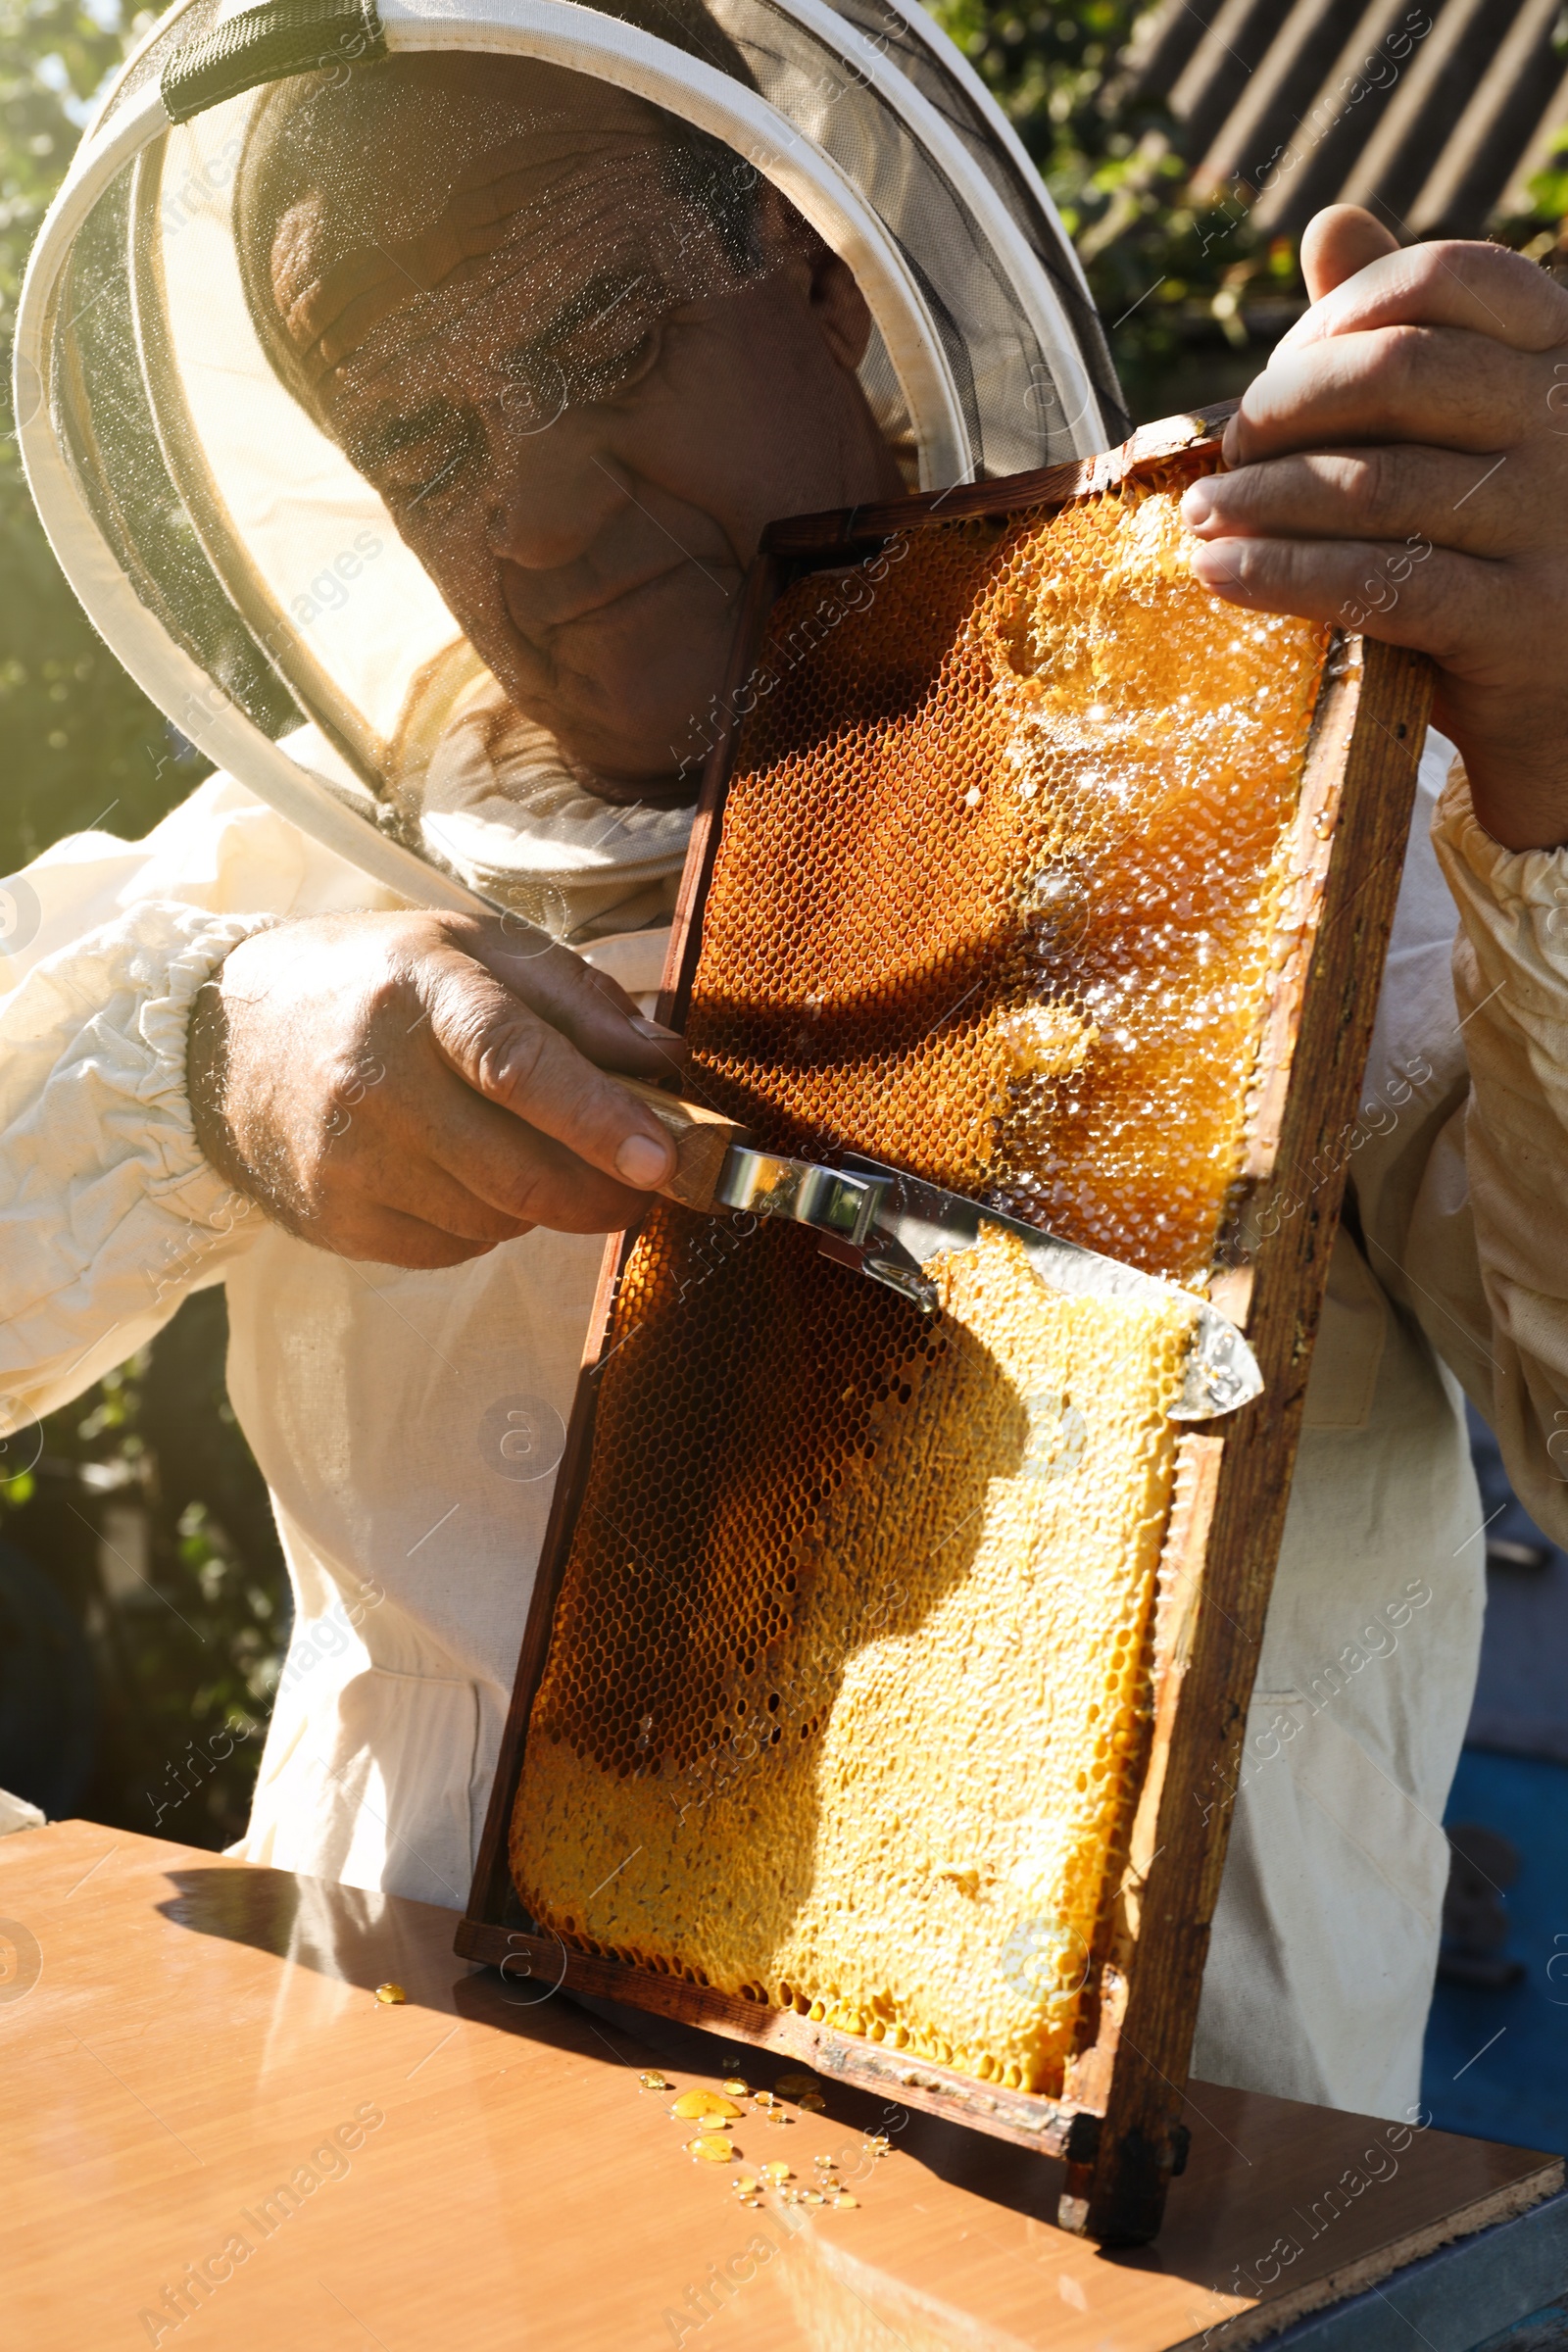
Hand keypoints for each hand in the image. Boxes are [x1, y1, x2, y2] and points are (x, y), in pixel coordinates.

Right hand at [188, 910, 686, 1266]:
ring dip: (545, 1202)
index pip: (517, 1062)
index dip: (597, 1116)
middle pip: (518, 1168)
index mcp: (420, 990)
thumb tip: (667, 1061)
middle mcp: (375, 1079)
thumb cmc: (372, 984)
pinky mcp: (336, 1219)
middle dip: (604, 1190)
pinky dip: (489, 1225)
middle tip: (647, 1181)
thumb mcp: (471, 948)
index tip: (661, 1156)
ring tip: (533, 1153)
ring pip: (497, 1218)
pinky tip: (469, 1177)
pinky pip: (455, 1248)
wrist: (221, 1039)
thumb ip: (578, 998)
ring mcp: (349, 1159)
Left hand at [1180, 204, 1567, 848]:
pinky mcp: (1521, 622)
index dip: (1340, 311)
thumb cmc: (1499, 559)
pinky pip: (1377, 581)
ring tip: (1200, 517)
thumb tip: (1332, 223)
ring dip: (1261, 498)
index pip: (1449, 279)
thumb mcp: (1466, 440)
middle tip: (1229, 451)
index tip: (1278, 371)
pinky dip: (1280, 572)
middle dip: (1286, 404)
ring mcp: (1557, 522)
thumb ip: (1407, 336)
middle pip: (1398, 370)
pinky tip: (1221, 573)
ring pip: (1374, 482)